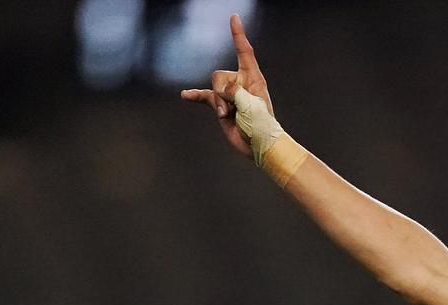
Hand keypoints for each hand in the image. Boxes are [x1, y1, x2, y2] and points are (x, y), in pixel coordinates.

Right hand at [180, 14, 271, 156]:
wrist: (259, 145)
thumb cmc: (262, 124)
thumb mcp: (251, 105)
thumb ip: (234, 92)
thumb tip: (220, 90)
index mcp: (253, 78)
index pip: (244, 51)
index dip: (238, 34)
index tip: (234, 17)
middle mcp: (241, 83)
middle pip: (219, 74)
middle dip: (222, 91)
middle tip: (233, 108)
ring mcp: (229, 94)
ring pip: (212, 88)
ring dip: (217, 103)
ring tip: (228, 116)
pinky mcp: (220, 106)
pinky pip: (204, 97)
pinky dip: (195, 96)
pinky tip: (185, 96)